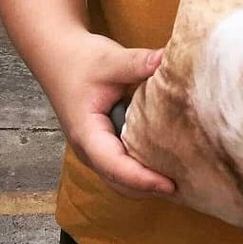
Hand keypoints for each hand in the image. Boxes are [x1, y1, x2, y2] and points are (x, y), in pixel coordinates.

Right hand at [45, 32, 175, 199]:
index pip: (116, 167)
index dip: (143, 179)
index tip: (169, 184)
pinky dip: (142, 167)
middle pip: (120, 182)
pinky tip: (166, 158)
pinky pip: (123, 164)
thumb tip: (166, 60)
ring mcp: (95, 148)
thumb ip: (138, 63)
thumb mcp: (110, 60)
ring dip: (146, 182)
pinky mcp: (103, 141)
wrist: (57, 55)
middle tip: (185, 185)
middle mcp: (89, 149)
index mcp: (87, 135)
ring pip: (121, 178)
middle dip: (149, 188)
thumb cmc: (80, 59)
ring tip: (180, 178)